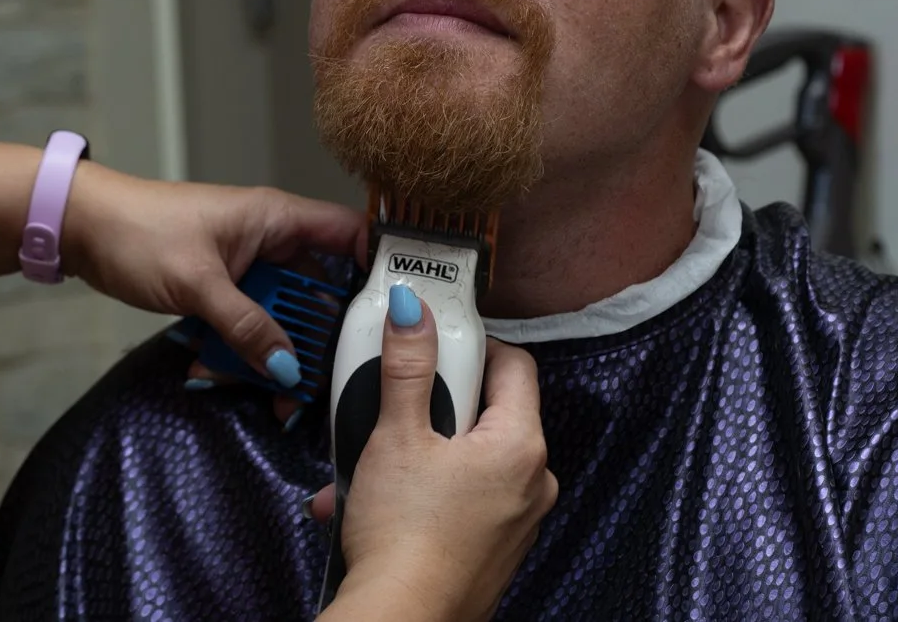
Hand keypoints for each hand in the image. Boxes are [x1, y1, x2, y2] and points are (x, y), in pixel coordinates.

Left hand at [59, 165, 366, 385]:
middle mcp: (267, 240)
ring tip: (260, 396)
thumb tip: (286, 369)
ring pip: (278, 317)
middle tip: (311, 388)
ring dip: (266, 354)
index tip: (386, 323)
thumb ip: (246, 327)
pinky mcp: (219, 288)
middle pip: (317, 294)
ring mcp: (242, 266)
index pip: (349, 235)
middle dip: (313, 342)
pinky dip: (232, 350)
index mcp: (275, 219)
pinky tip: (207, 371)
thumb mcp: (198, 285)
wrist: (79, 227)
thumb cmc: (138, 233)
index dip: (376, 271)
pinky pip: (243, 324)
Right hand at [323, 301, 556, 621]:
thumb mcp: (396, 434)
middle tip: (389, 405)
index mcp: (521, 446)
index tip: (431, 340)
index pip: (514, 364)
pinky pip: (459, 496)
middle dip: (429, 403)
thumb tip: (413, 308)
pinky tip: (372, 499)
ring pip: (464, 457)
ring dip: (414, 450)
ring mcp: (515, 520)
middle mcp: (532, 482)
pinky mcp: (492, 547)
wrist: (402, 619)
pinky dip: (420, 489)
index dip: (470, 345)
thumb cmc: (405, 533)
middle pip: (484, 411)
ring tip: (366, 461)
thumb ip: (406, 366)